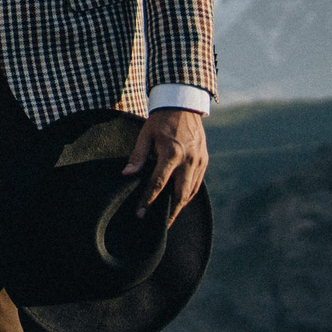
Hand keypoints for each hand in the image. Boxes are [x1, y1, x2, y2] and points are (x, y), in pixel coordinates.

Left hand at [123, 107, 206, 222]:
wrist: (184, 105)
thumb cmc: (160, 121)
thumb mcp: (145, 135)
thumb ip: (137, 157)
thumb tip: (126, 175)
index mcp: (172, 153)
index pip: (158, 184)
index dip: (148, 201)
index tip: (140, 214)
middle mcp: (189, 160)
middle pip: (180, 194)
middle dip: (169, 212)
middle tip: (158, 226)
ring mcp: (200, 161)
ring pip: (191, 192)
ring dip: (180, 206)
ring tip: (168, 218)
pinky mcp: (205, 161)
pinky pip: (197, 184)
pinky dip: (188, 195)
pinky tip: (179, 202)